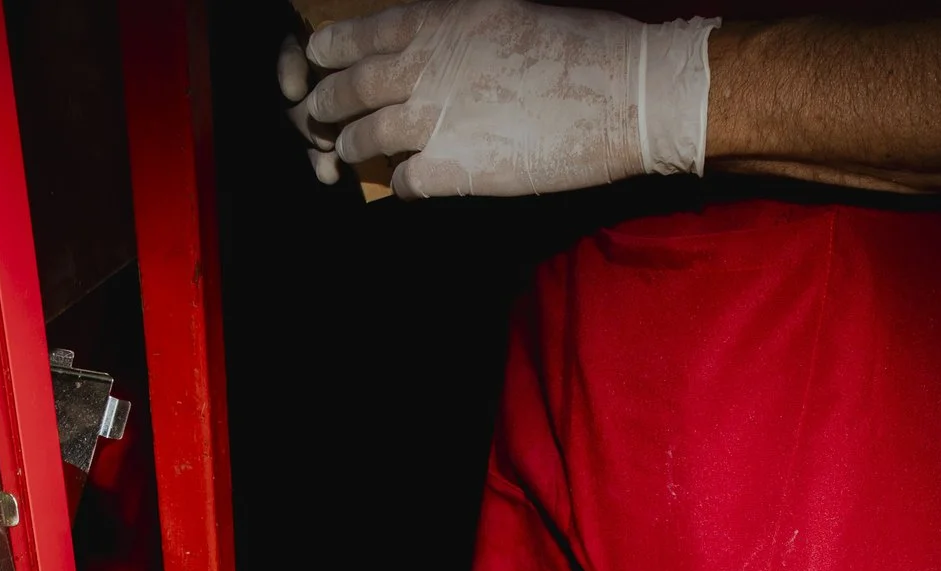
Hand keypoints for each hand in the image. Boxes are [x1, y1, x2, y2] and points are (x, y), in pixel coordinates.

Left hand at [283, 0, 718, 198]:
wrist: (623, 95)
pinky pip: (402, 181)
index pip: (357, 36)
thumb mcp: (505, 12)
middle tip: (318, 114)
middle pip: (348, 89)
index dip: (329, 51)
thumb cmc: (579, 46)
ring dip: (351, 145)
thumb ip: (456, 30)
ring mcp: (432, 120)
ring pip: (363, 137)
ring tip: (347, 151)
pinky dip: (399, 183)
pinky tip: (408, 182)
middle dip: (325, 104)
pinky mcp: (451, 169)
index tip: (317, 59)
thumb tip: (430, 47)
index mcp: (438, 22)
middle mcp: (424, 67)